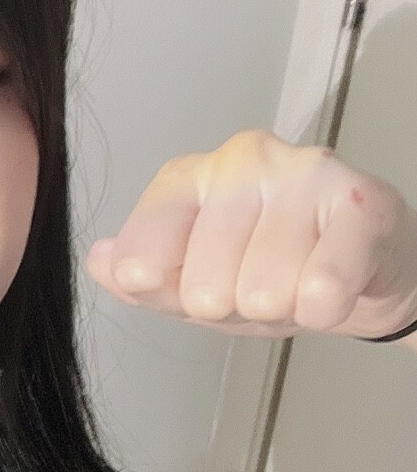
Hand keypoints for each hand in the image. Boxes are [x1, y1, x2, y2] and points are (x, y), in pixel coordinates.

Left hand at [84, 129, 416, 340]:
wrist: (368, 269)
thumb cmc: (276, 269)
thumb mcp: (195, 284)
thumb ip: (144, 278)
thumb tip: (103, 261)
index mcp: (188, 179)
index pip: (140, 257)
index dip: (168, 292)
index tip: (195, 283)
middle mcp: (239, 162)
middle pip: (203, 291)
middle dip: (236, 307)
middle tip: (263, 285)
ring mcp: (301, 174)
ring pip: (263, 294)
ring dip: (285, 308)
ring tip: (300, 281)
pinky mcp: (360, 200)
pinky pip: (321, 289)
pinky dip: (324, 309)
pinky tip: (332, 287)